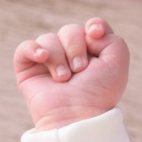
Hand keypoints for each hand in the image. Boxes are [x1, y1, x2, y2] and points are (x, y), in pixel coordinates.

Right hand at [13, 17, 129, 131]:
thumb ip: (111, 38)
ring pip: (48, 38)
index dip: (95, 25)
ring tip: (63, 79)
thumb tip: (87, 31)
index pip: (93, 26)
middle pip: (70, 30)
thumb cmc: (98, 93)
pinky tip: (42, 58)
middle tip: (80, 70)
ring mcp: (48, 61)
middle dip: (76, 47)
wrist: (77, 116)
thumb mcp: (117, 63)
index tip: (95, 34)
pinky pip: (25, 47)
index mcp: (93, 53)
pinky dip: (33, 49)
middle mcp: (70, 54)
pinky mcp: (28, 69)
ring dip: (58, 57)